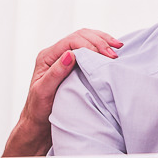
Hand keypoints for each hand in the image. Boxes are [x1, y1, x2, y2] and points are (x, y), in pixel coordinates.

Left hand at [4, 27, 122, 157]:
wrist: (39, 122)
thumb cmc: (39, 109)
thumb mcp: (44, 92)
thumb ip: (56, 73)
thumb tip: (70, 54)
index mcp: (46, 57)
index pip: (71, 41)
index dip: (90, 45)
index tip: (106, 56)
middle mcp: (55, 53)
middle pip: (80, 36)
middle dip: (100, 41)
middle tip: (114, 55)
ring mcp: (64, 57)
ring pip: (86, 38)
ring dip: (103, 41)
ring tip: (118, 47)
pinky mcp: (73, 63)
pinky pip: (88, 48)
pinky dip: (101, 47)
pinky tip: (112, 51)